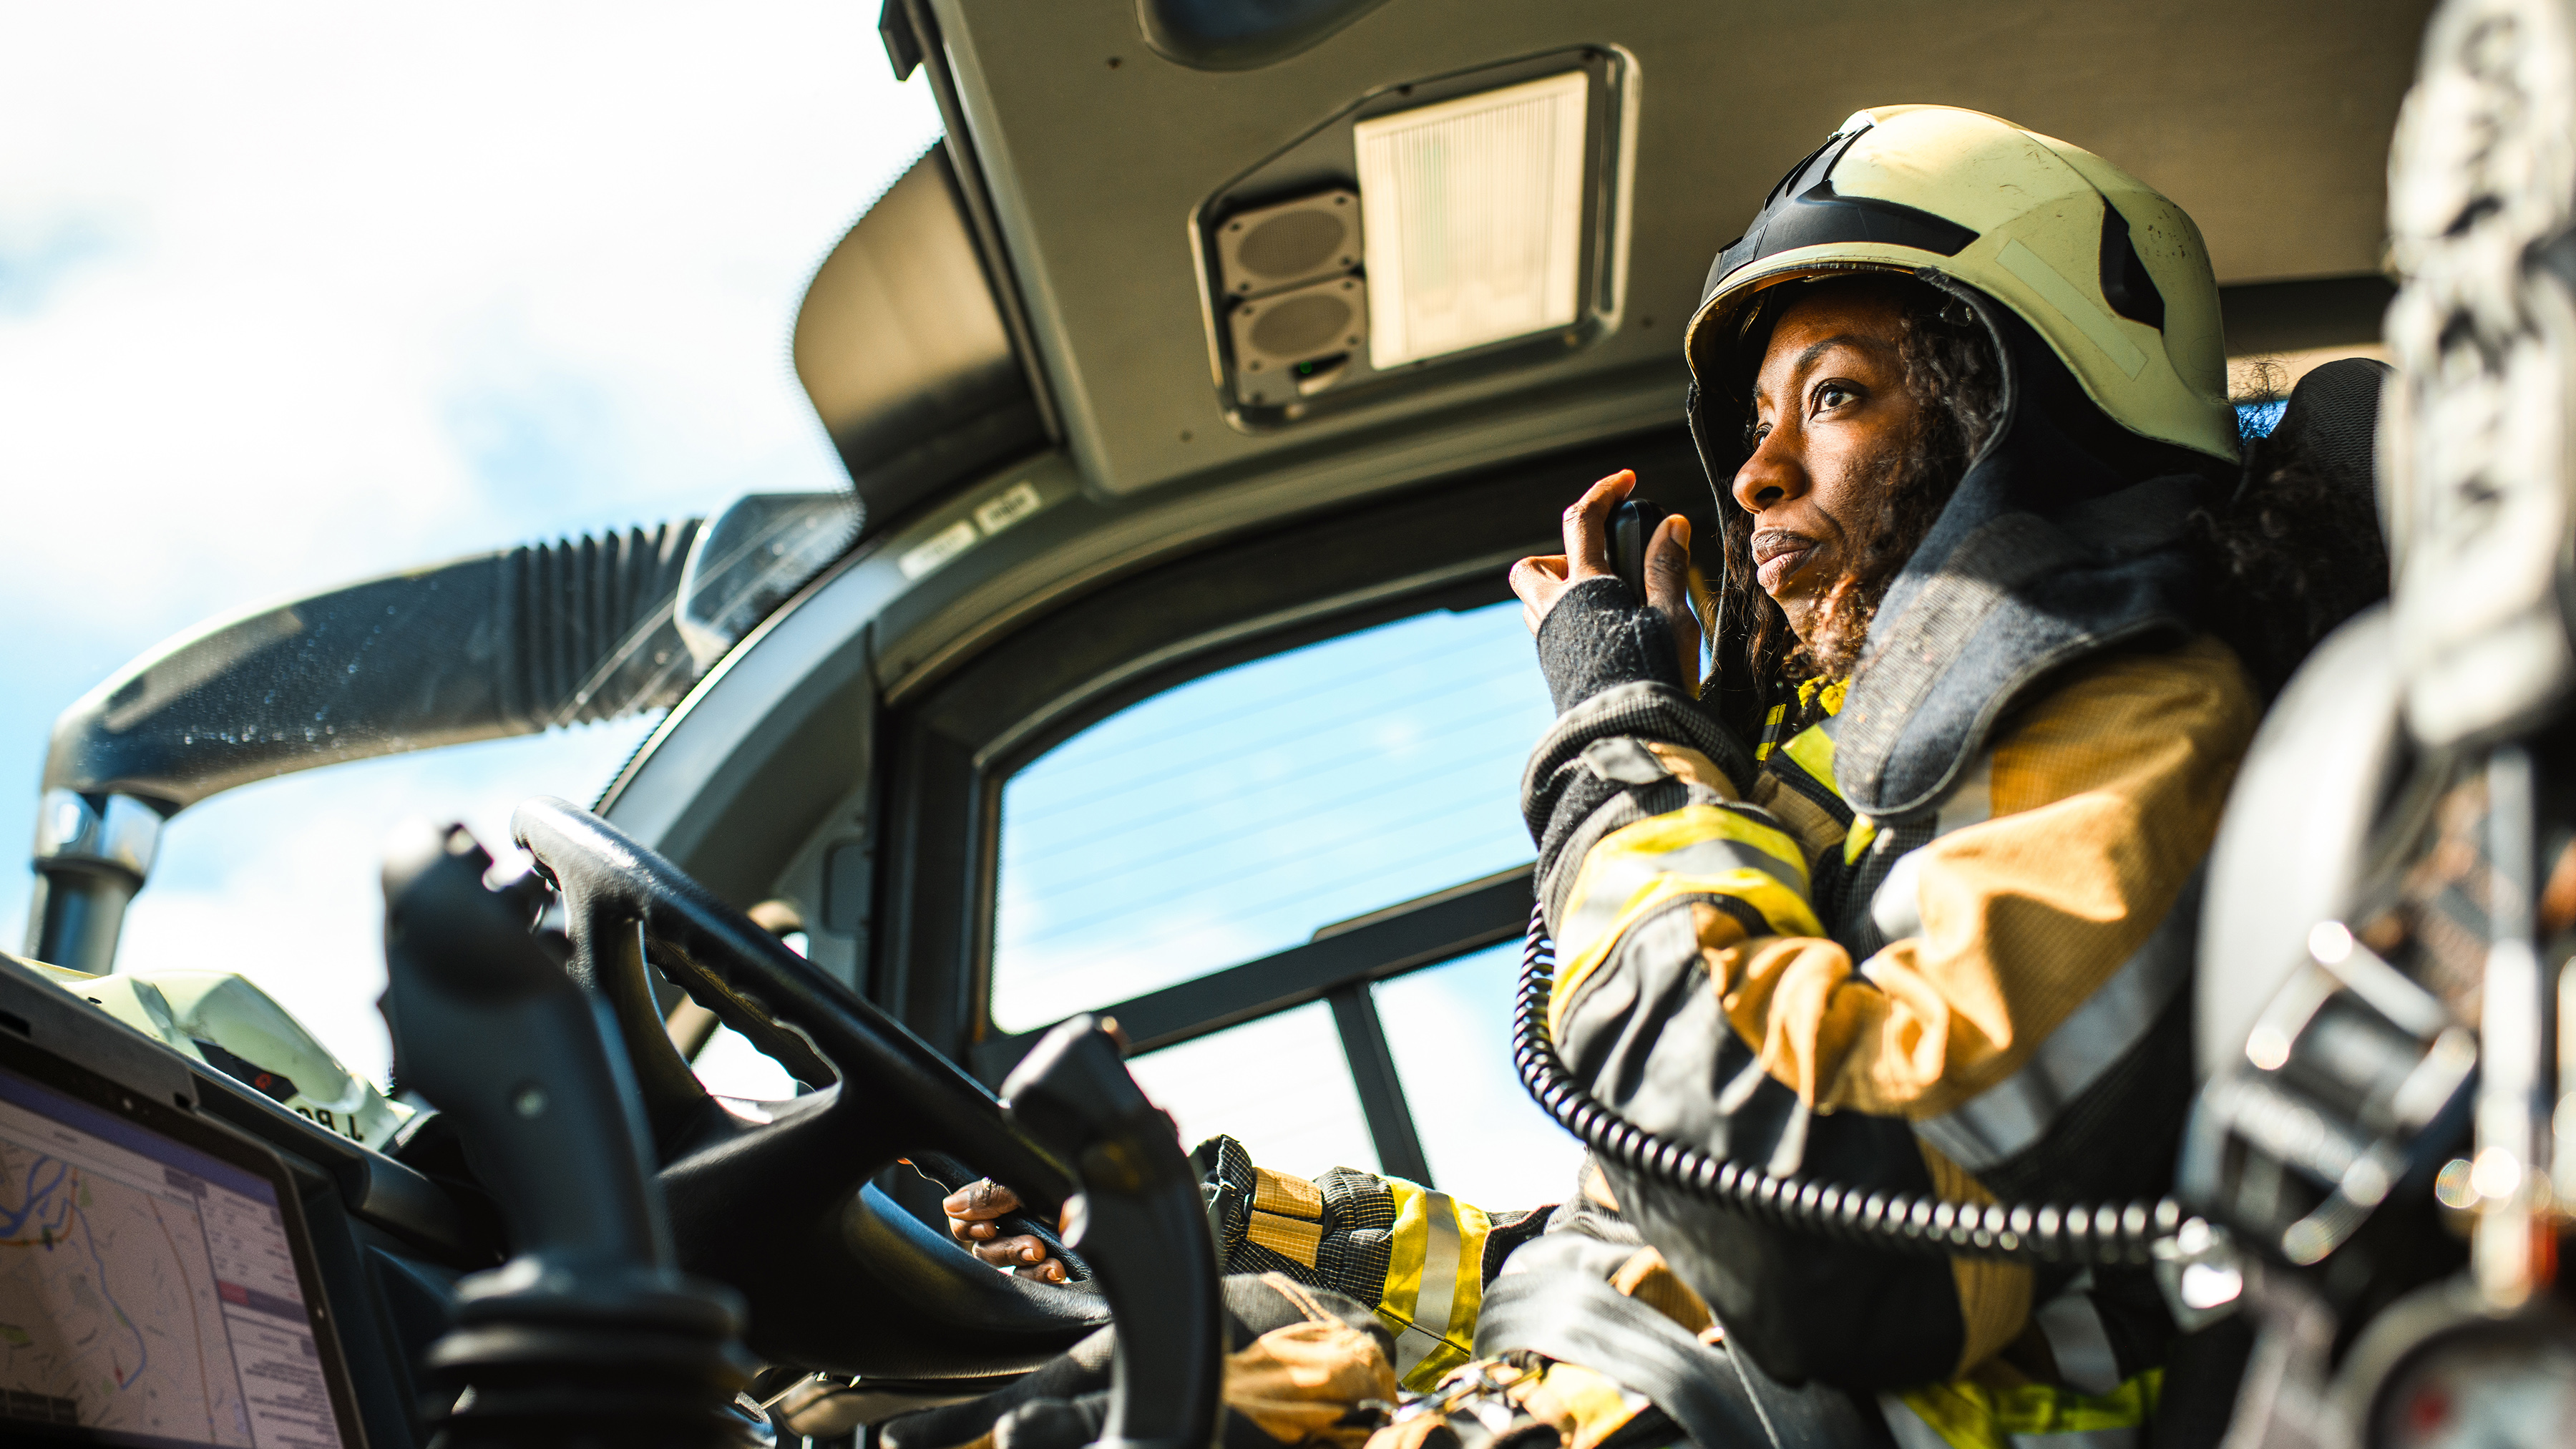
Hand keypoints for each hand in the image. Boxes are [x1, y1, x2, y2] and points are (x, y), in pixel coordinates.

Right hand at [942, 1177, 1070, 1282]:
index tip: (987, 1227)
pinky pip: (1032, 1281)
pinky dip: (1041, 1276)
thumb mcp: (1028, 1181)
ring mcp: (1033, 1244)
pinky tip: (1057, 1269)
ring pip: (1006, 1267)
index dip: (968, 1227)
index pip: (964, 1220)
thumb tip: (951, 1205)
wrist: (1120, 1200)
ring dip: (1021, 1261)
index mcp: (1004, 1197)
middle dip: (1004, 1247)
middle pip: (984, 1248)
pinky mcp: (1052, 1264)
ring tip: (1044, 1255)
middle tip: (1030, 1244)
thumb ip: (990, 1194)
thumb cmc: (1076, 1180)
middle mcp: (1015, 1221)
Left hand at [1508, 469, 1700, 686]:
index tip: (1626, 481)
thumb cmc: (1652, 678)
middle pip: (1532, 567)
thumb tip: (1670, 524)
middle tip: (1599, 566)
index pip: (1583, 521)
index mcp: (1584, 590)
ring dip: (1560, 590)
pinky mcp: (1554, 671)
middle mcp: (1555, 613)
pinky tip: (1605, 634)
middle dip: (1558, 555)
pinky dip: (1569, 620)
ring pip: (1534, 602)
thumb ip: (1666, 568)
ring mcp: (1549, 644)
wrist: (1628, 739)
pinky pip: (1547, 631)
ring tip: (1606, 602)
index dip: (1604, 492)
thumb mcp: (1672, 617)